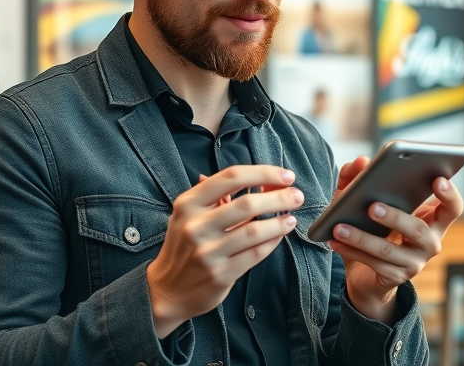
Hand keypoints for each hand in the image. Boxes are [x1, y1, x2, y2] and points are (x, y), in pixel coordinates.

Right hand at [146, 165, 304, 337]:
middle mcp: (196, 226)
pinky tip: (280, 235)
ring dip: (279, 222)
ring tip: (291, 218)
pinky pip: (255, 254)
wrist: (167, 290)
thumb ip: (221, 195)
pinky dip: (272, 242)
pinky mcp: (220, 274)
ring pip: (254, 231)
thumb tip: (261, 180)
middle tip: (297, 196)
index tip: (285, 176)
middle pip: (246, 204)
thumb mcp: (191, 214)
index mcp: (189, 203)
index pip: (231, 177)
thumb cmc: (185, 245)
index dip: (264, 173)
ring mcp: (207, 252)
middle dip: (279, 197)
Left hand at [327, 156, 463, 323]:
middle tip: (372, 207)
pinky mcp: (396, 277)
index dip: (450, 195)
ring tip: (339, 226)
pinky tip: (334, 241)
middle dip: (395, 218)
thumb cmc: (373, 227)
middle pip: (419, 230)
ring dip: (361, 237)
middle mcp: (430, 242)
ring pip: (389, 250)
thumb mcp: (364, 199)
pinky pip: (373, 264)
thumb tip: (360, 161)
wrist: (367, 273)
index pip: (452, 208)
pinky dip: (351, 250)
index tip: (438, 179)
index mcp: (431, 218)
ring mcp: (415, 263)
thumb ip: (360, 176)